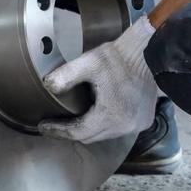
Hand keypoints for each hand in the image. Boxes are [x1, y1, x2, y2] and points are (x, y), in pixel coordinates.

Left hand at [38, 16, 157, 143]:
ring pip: (105, 134)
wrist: (147, 53)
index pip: (77, 132)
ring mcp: (137, 125)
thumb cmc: (117, 58)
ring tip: (73, 119)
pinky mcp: (144, 121)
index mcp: (110, 116)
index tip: (43, 126)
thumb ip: (66, 75)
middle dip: (72, 131)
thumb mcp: (88, 63)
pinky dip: (106, 124)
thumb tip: (47, 86)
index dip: (58, 130)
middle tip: (55, 124)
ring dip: (89, 128)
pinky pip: (119, 129)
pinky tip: (97, 113)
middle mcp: (125, 127)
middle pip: (91, 137)